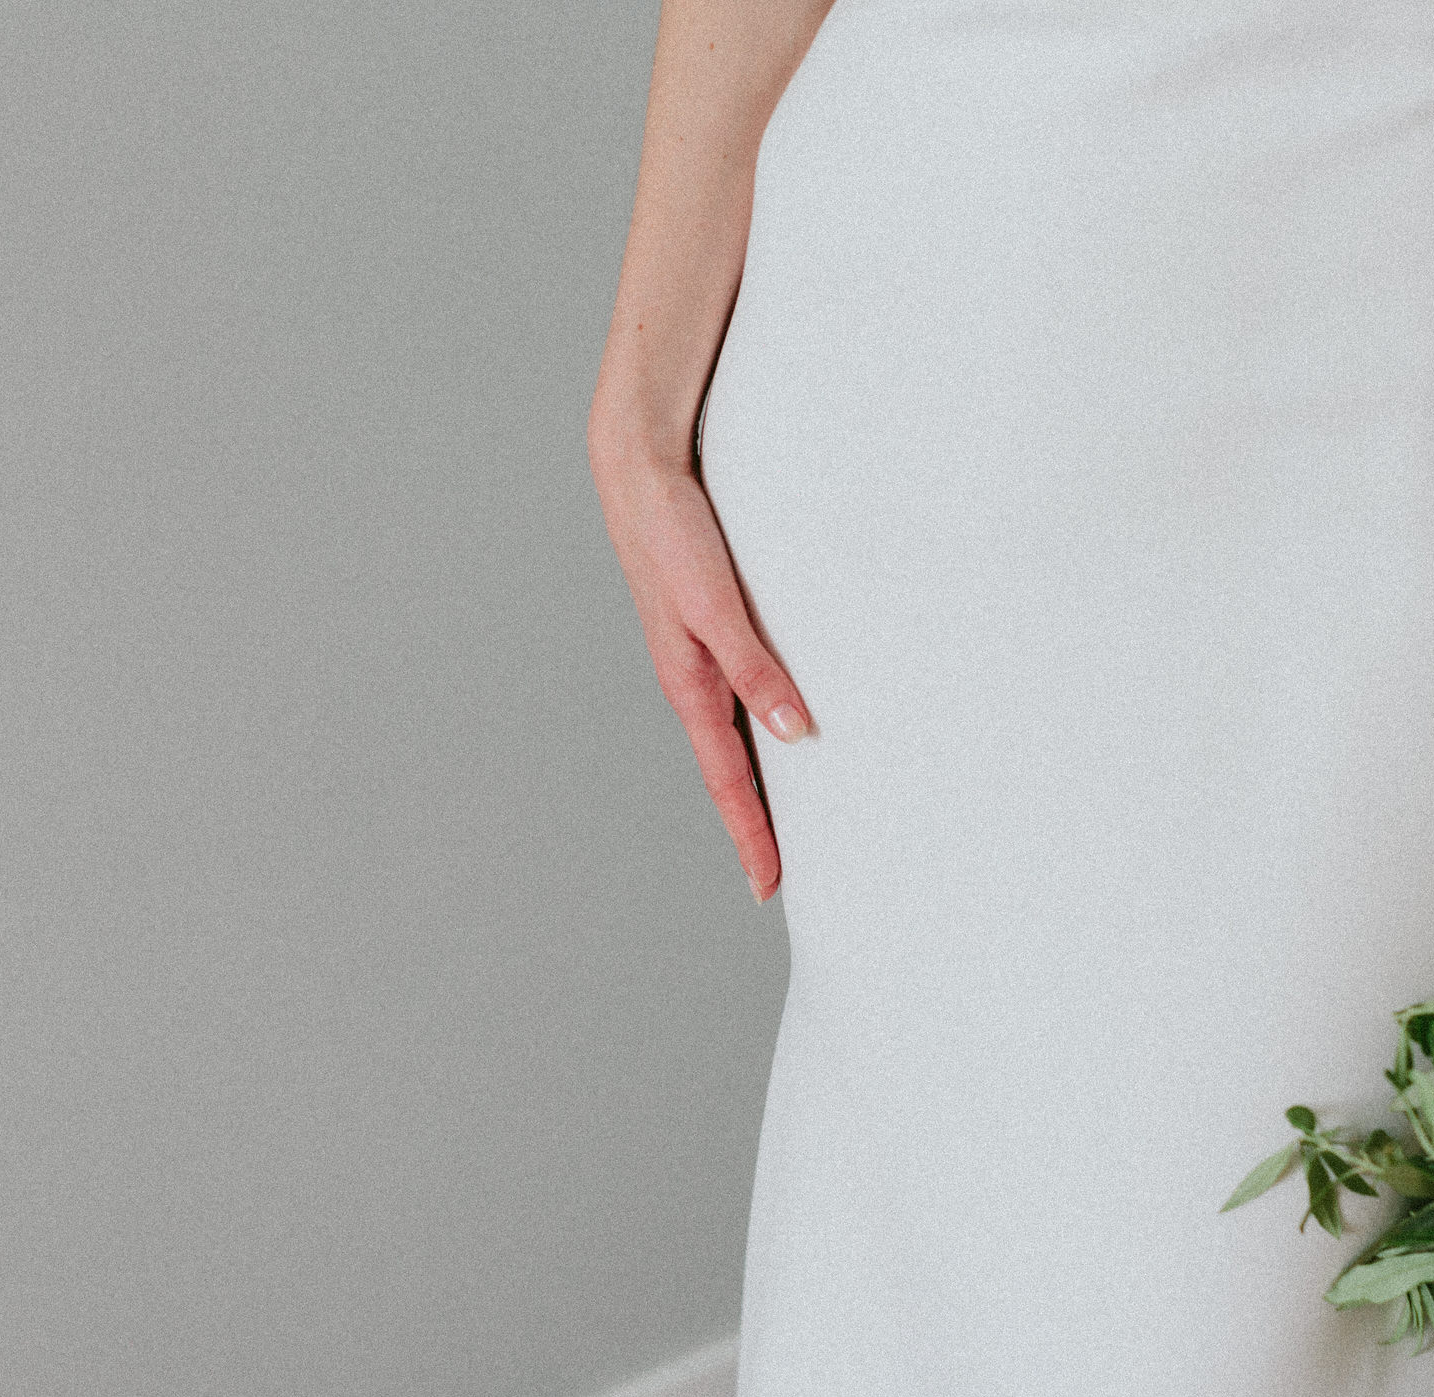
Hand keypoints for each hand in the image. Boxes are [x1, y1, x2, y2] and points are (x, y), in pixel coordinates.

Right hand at [590, 448, 811, 901]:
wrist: (638, 473)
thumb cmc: (671, 534)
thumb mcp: (715, 605)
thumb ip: (754, 667)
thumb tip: (795, 733)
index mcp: (689, 686)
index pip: (729, 782)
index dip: (751, 836)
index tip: (771, 887)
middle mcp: (693, 682)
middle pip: (730, 773)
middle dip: (754, 826)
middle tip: (782, 874)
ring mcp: (698, 660)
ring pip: (733, 739)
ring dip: (758, 784)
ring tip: (785, 821)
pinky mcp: (708, 631)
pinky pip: (737, 700)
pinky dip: (758, 733)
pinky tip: (777, 734)